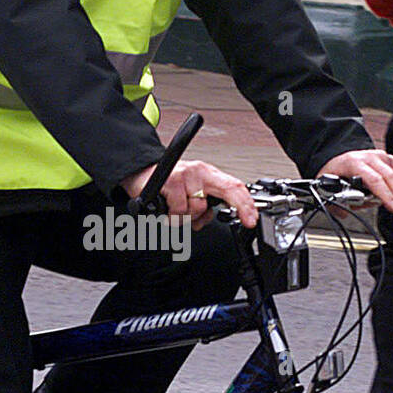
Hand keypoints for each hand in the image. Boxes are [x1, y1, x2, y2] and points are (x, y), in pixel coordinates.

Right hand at [121, 159, 257, 229]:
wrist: (140, 173)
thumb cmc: (166, 184)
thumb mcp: (189, 192)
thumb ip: (202, 205)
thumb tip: (207, 219)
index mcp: (207, 174)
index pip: (234, 185)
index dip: (246, 203)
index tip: (252, 218)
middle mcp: (200, 172)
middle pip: (229, 189)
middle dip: (242, 206)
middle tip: (247, 220)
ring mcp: (186, 176)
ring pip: (199, 208)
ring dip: (187, 218)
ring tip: (176, 212)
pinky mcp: (172, 182)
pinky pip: (180, 210)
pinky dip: (173, 217)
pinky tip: (167, 211)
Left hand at [318, 149, 392, 215]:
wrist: (337, 158)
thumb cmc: (334, 172)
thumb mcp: (326, 187)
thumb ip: (334, 203)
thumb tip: (344, 213)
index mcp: (353, 163)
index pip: (374, 180)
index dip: (386, 195)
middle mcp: (368, 157)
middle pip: (390, 177)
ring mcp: (378, 156)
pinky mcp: (386, 158)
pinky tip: (391, 194)